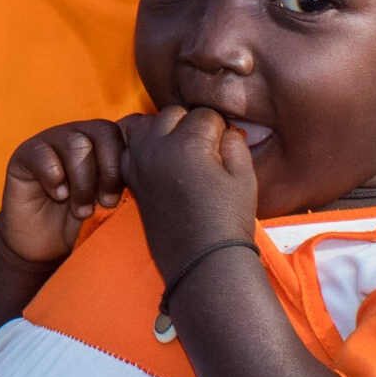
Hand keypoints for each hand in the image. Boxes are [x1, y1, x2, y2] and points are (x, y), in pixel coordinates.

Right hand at [0, 120, 127, 263]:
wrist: (44, 247)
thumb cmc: (83, 223)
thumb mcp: (110, 203)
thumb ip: (125, 182)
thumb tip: (149, 172)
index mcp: (104, 142)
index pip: (123, 132)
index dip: (126, 162)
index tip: (126, 194)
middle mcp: (79, 134)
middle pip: (102, 131)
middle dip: (110, 170)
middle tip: (107, 202)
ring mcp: (51, 141)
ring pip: (75, 143)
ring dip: (83, 181)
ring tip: (82, 209)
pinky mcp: (25, 154)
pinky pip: (42, 154)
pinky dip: (54, 177)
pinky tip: (58, 196)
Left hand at [119, 106, 259, 271]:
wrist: (202, 262)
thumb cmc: (228, 220)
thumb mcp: (244, 177)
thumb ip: (234, 143)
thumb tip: (223, 130)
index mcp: (187, 144)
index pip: (204, 114)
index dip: (220, 128)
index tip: (225, 148)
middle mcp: (156, 148)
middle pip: (173, 113)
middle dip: (191, 125)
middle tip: (207, 150)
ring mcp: (138, 163)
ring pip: (147, 124)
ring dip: (165, 131)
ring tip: (184, 152)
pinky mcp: (131, 179)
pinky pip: (131, 147)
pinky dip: (145, 147)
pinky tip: (164, 163)